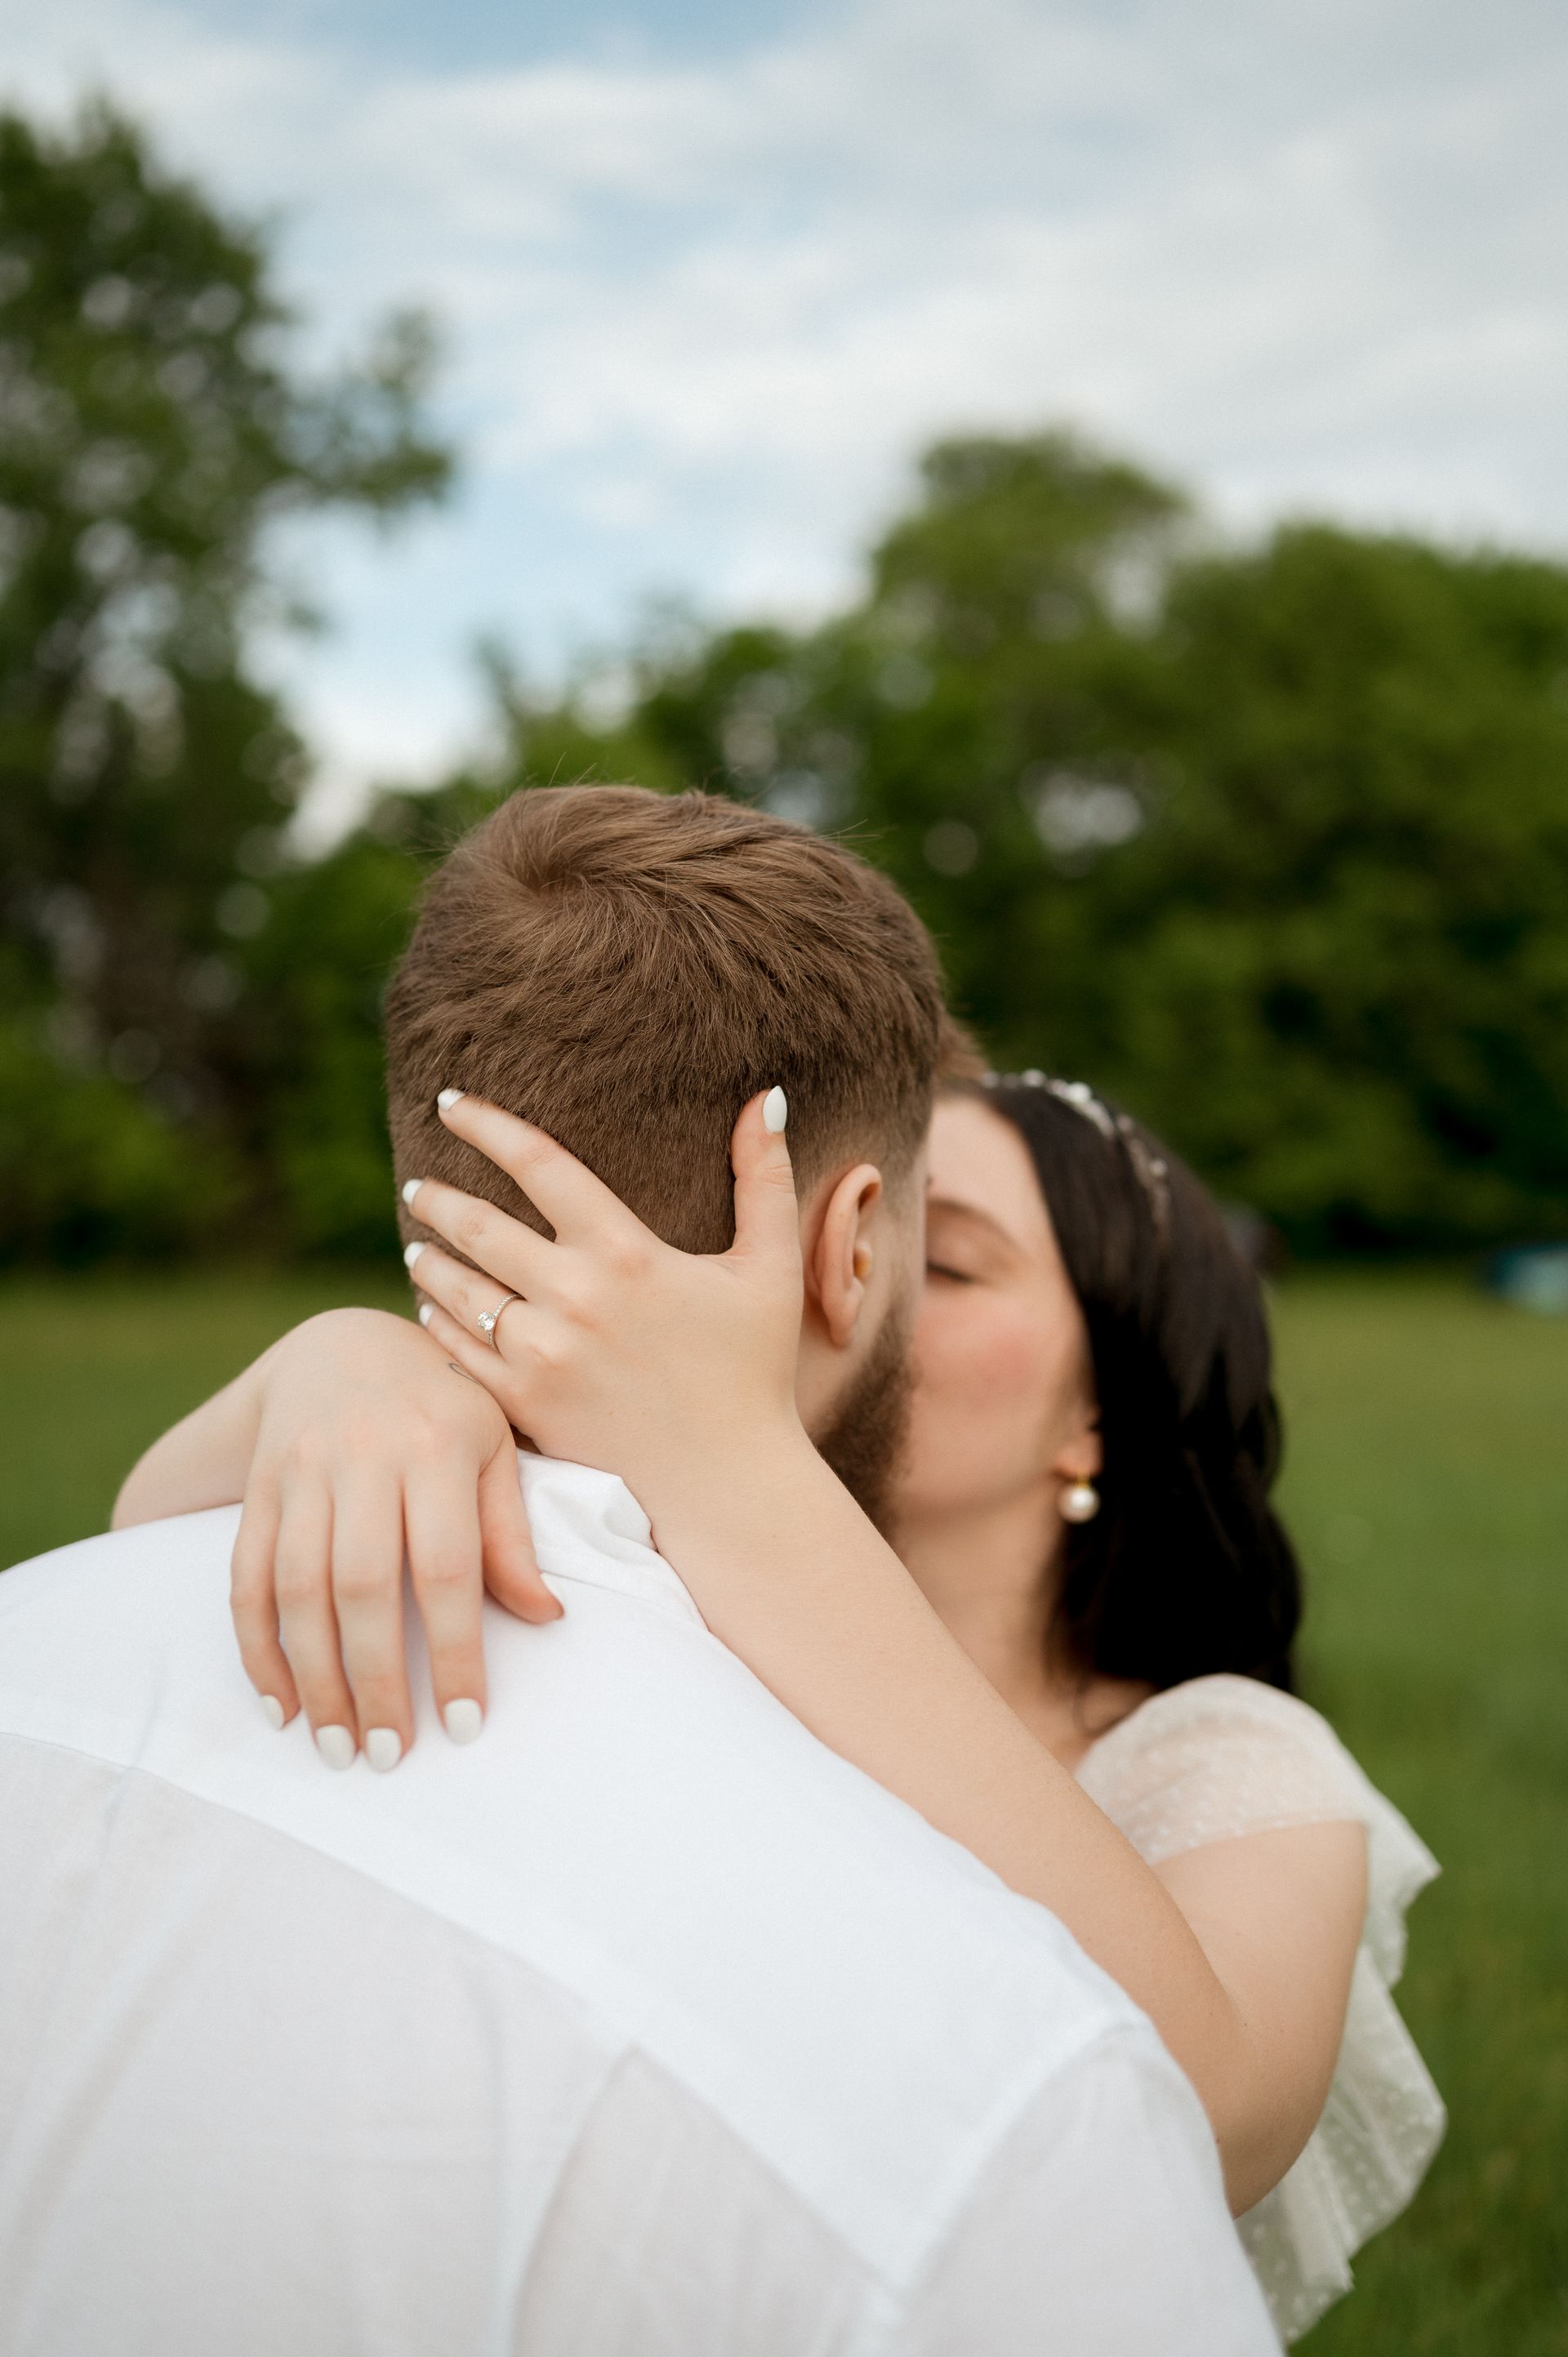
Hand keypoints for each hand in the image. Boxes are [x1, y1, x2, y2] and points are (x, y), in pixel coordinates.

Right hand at [230, 1308, 559, 1767]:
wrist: (343, 1347)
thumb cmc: (441, 1409)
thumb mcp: (493, 1448)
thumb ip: (511, 1533)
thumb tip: (545, 1618)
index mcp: (438, 1446)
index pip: (448, 1566)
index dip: (456, 1651)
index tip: (465, 1725)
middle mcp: (364, 1456)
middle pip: (363, 1585)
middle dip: (374, 1679)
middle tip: (387, 1755)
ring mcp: (301, 1472)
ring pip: (297, 1587)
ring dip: (313, 1678)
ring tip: (336, 1747)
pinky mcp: (257, 1490)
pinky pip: (246, 1578)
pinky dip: (257, 1649)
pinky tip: (279, 1704)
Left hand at [400, 1087, 805, 1529]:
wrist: (729, 1485)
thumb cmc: (754, 1372)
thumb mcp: (771, 1267)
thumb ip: (766, 1179)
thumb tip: (769, 1096)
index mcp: (627, 1252)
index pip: (537, 1163)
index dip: (486, 1124)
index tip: (450, 1101)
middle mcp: (574, 1297)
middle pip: (478, 1224)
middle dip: (438, 1197)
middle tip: (417, 1183)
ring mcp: (542, 1355)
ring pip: (457, 1288)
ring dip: (428, 1256)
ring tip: (415, 1239)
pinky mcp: (524, 1404)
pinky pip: (459, 1350)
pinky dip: (436, 1319)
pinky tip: (429, 1304)